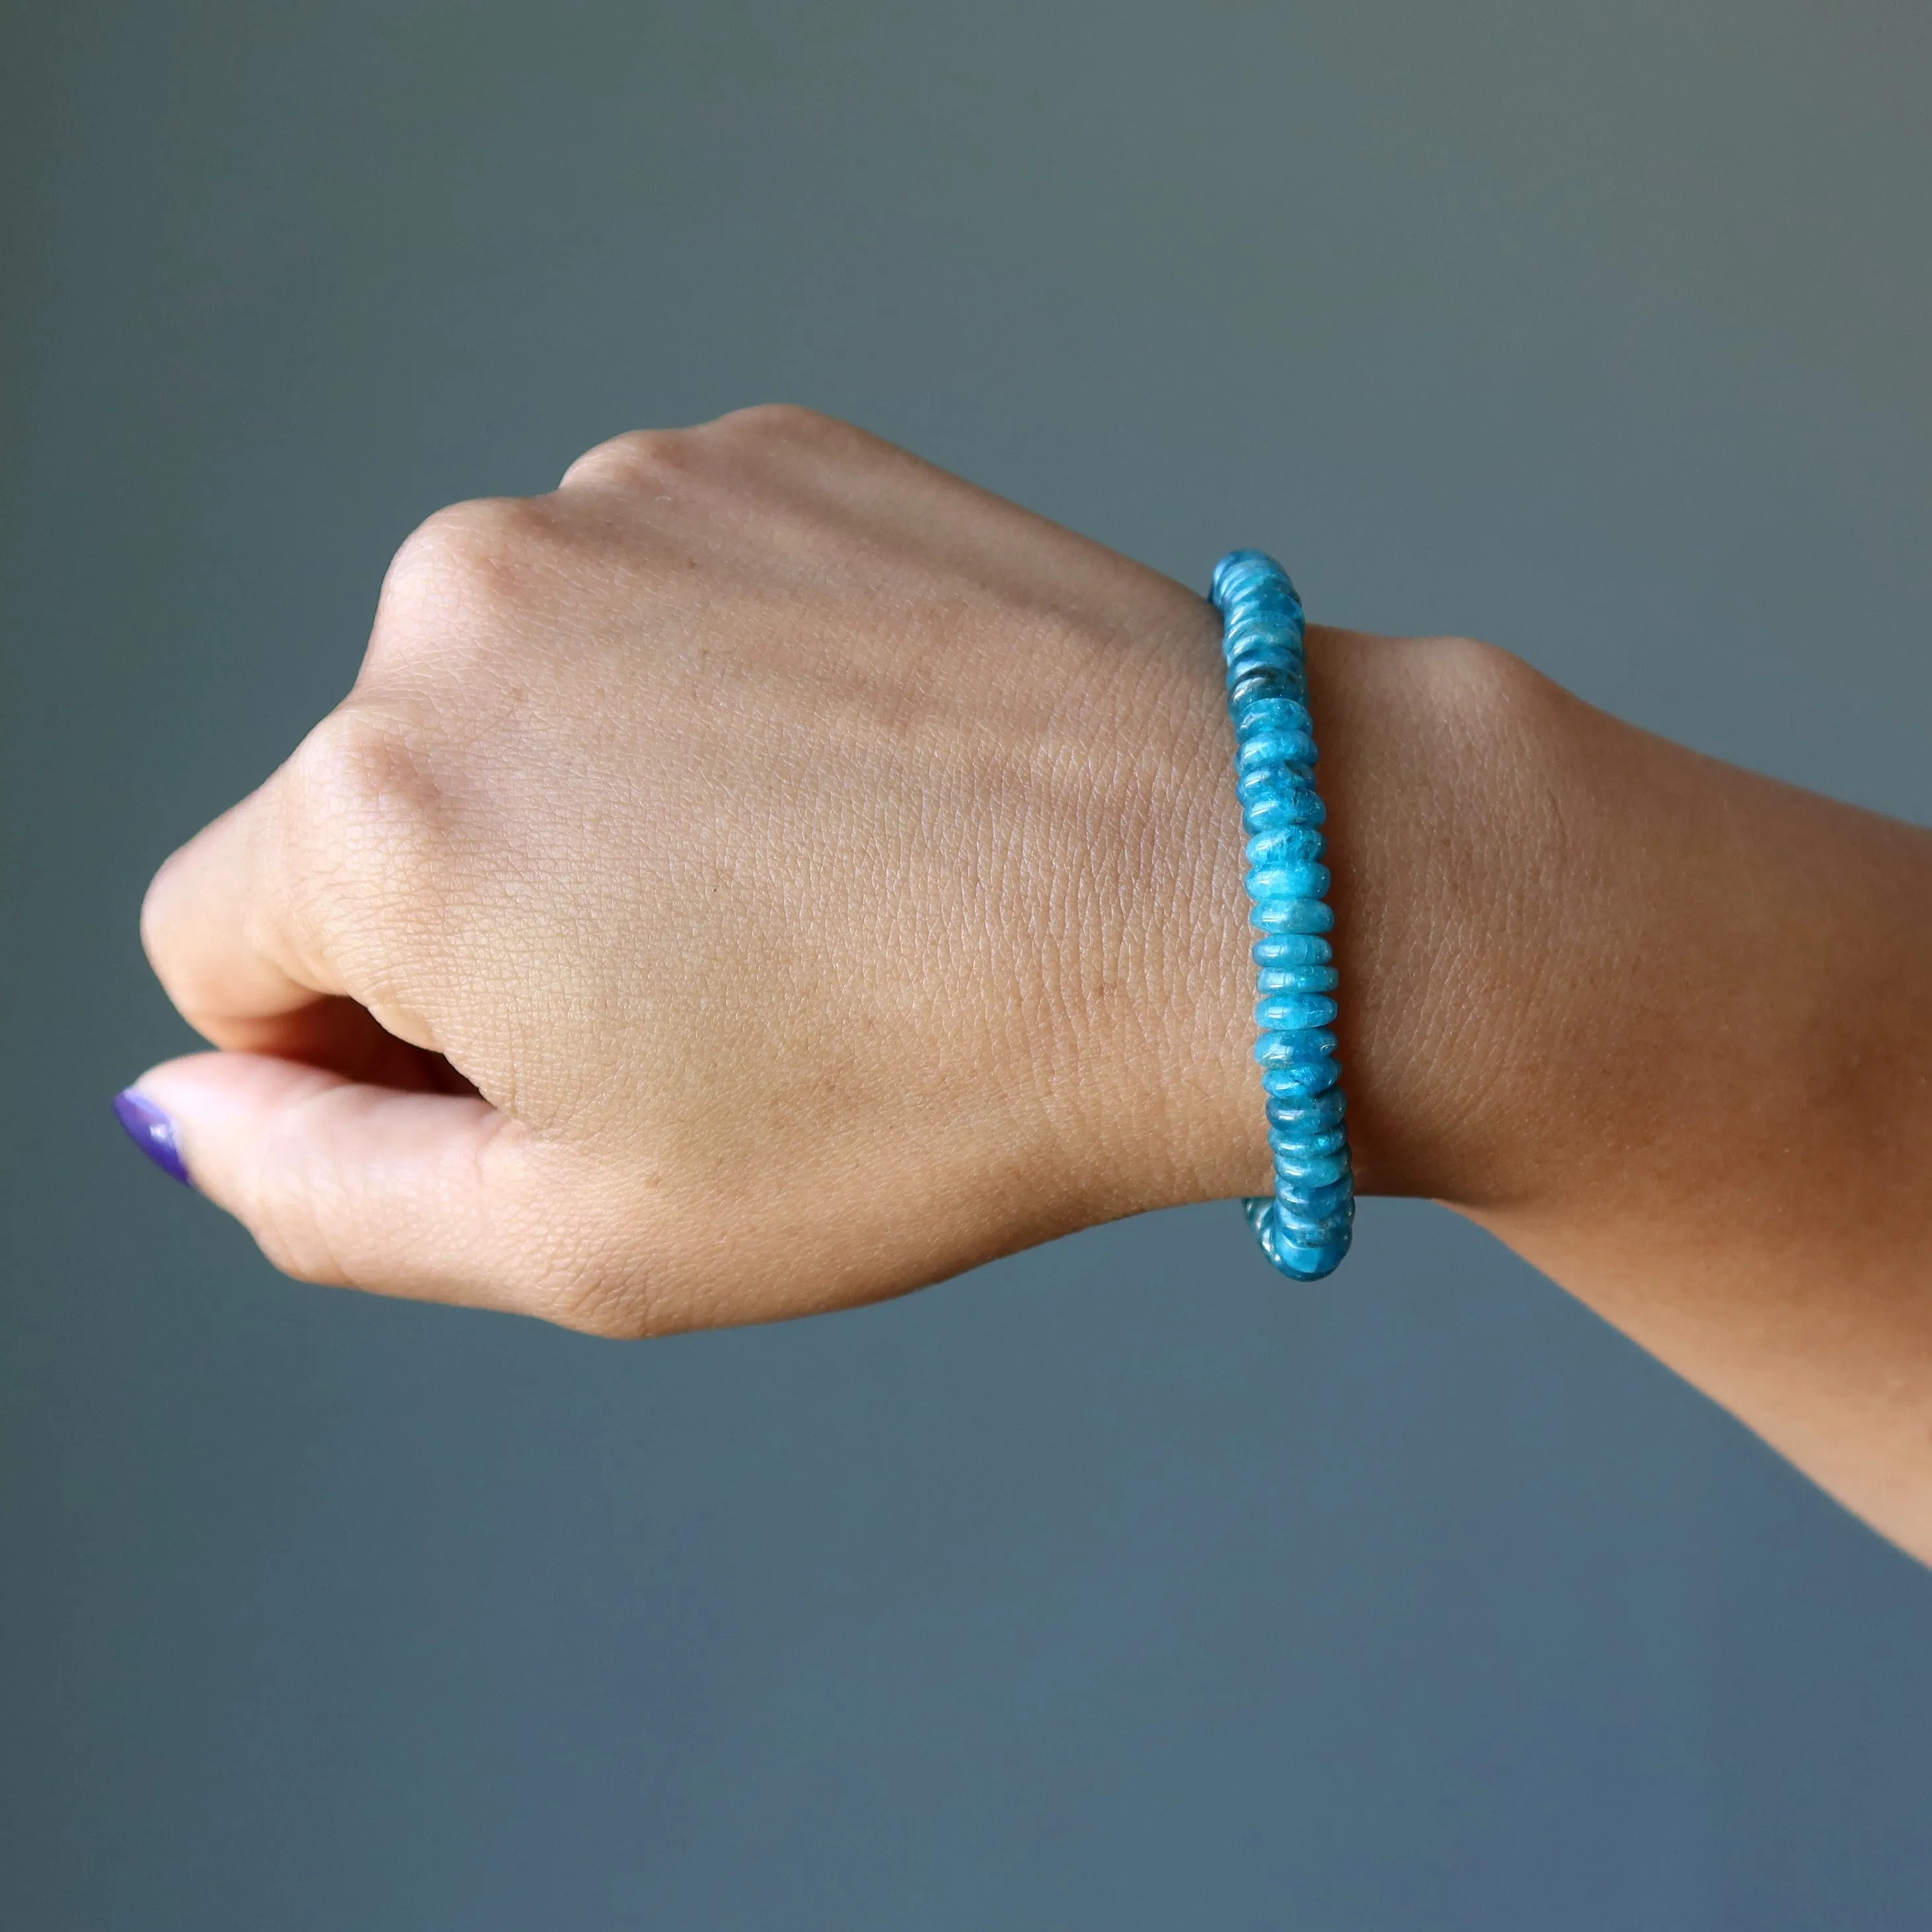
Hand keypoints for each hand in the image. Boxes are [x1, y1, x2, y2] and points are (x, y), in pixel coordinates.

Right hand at [136, 406, 1499, 1331]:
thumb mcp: (595, 1234)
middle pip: (366, 810)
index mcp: (385, 812)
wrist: (1243, 899)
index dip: (356, 1051)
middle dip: (490, 922)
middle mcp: (464, 608)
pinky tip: (868, 775)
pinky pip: (655, 601)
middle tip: (725, 994)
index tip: (544, 1077)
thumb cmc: (935, 1094)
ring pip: (515, 697)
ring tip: (818, 884)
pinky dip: (719, 694)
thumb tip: (187, 1102)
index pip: (220, 946)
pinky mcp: (759, 453)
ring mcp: (624, 501)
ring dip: (610, 799)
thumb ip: (327, 1186)